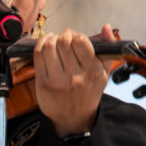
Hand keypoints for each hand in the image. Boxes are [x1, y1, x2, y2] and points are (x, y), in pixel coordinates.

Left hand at [32, 23, 112, 137]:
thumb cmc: (89, 91)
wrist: (74, 117)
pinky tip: (45, 45)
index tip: (75, 38)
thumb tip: (106, 27)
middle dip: (63, 35)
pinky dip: (40, 45)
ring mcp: (57, 81)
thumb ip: (106, 50)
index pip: (81, 41)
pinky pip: (38, 56)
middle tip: (64, 38)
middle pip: (63, 42)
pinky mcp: (43, 84)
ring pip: (48, 47)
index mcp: (93, 72)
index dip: (76, 35)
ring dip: (50, 38)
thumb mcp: (103, 73)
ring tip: (54, 40)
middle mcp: (75, 77)